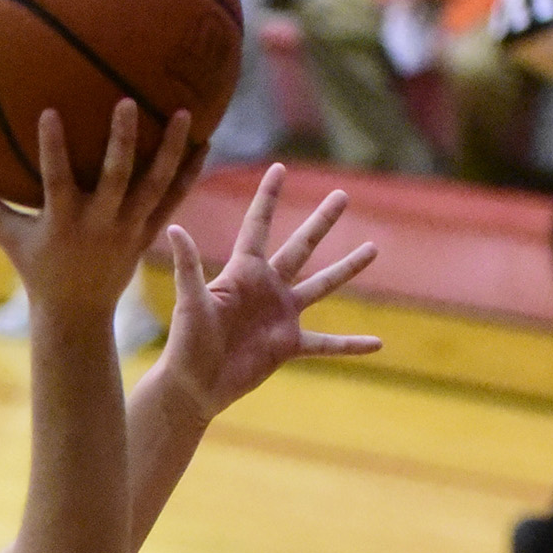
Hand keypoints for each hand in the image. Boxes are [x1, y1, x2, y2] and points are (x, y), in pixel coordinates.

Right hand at [0, 101, 202, 328]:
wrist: (79, 314)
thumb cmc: (38, 268)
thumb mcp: (7, 236)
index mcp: (63, 223)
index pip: (57, 182)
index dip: (53, 149)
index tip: (49, 112)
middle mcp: (100, 225)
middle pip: (116, 179)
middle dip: (123, 142)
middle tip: (129, 101)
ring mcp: (130, 229)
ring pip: (155, 186)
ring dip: (172, 151)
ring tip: (186, 113)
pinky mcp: (149, 233)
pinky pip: (174, 199)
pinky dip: (190, 173)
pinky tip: (205, 142)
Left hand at [154, 167, 379, 421]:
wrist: (194, 385)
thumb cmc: (186, 342)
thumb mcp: (190, 302)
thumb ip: (188, 267)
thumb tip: (174, 228)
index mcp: (243, 272)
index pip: (258, 226)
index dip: (268, 197)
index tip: (279, 167)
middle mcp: (266, 288)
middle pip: (301, 246)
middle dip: (321, 221)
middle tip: (342, 195)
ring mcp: (281, 316)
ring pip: (322, 286)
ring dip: (347, 269)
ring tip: (372, 248)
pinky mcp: (288, 345)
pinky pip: (327, 344)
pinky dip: (351, 345)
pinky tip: (378, 344)